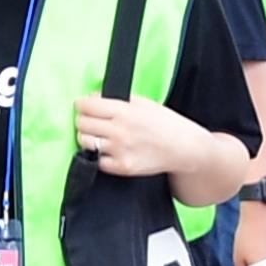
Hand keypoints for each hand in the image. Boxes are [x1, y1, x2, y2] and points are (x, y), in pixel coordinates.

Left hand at [73, 92, 213, 180]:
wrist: (184, 148)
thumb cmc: (166, 123)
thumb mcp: (143, 103)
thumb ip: (117, 100)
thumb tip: (91, 98)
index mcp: (124, 111)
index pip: (85, 105)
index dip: (82, 104)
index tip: (84, 106)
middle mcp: (119, 130)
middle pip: (81, 123)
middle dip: (84, 120)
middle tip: (92, 121)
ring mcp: (119, 150)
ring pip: (85, 141)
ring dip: (89, 137)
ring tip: (100, 136)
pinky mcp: (121, 167)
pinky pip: (96, 161)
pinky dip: (100, 156)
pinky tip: (109, 150)